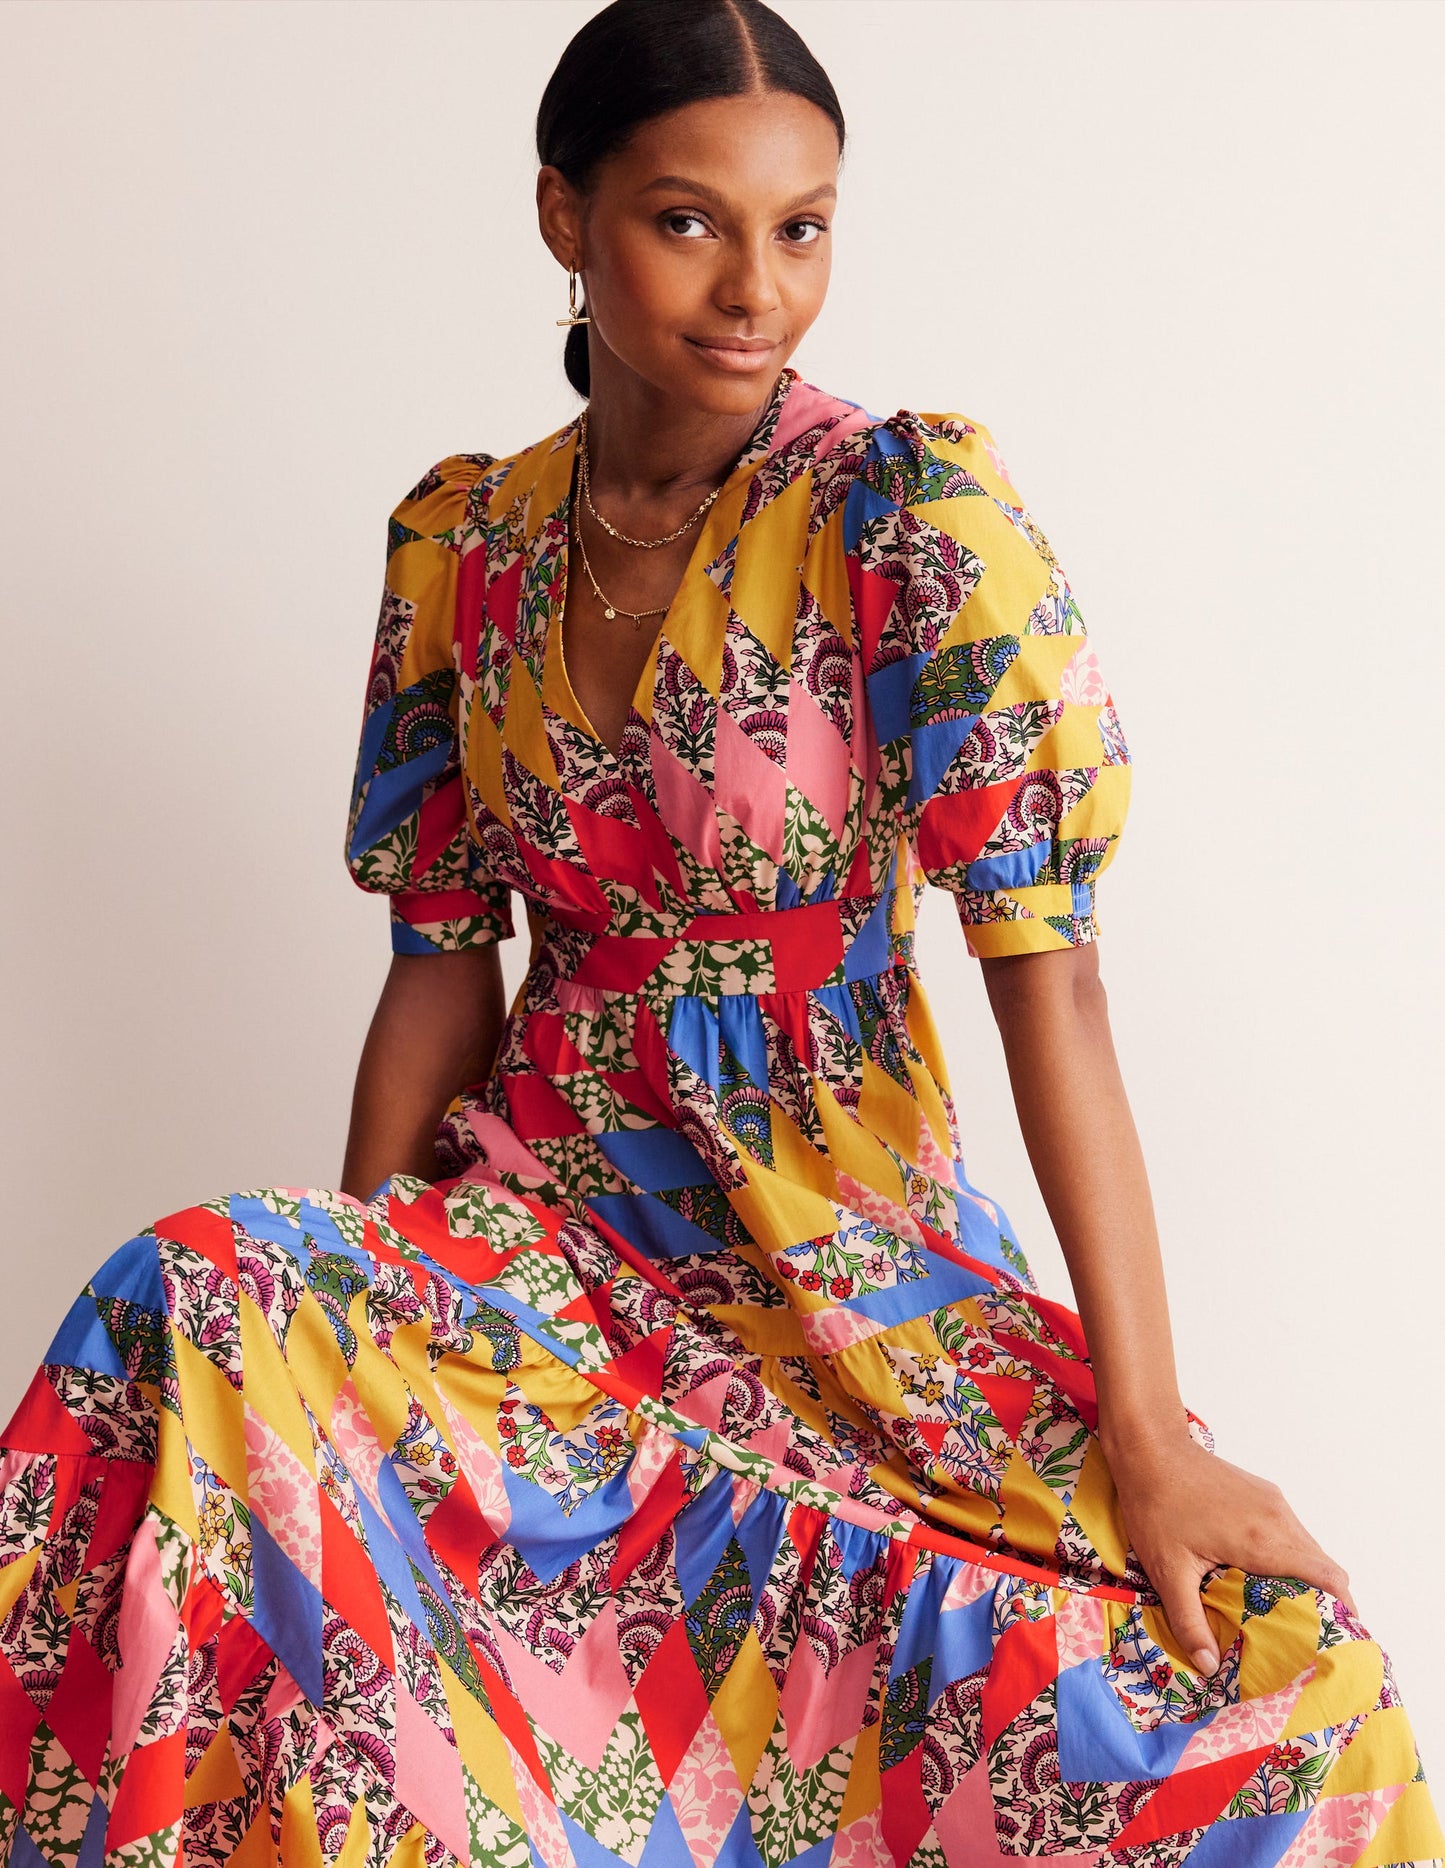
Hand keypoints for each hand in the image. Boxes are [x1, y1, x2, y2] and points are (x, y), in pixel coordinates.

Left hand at [1101, 1423, 1356, 1674]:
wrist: (1149, 1448)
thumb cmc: (1156, 1506)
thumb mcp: (1167, 1571)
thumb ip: (1190, 1622)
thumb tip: (1208, 1667)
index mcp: (1264, 1541)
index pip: (1329, 1578)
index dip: (1344, 1612)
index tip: (1339, 1641)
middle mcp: (1279, 1519)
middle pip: (1324, 1567)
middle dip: (1324, 1603)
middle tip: (1308, 1639)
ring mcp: (1273, 1502)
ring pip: (1308, 1548)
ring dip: (1306, 1579)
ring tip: (1286, 1615)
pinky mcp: (1263, 1492)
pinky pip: (1291, 1531)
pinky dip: (1290, 1557)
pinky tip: (1264, 1577)